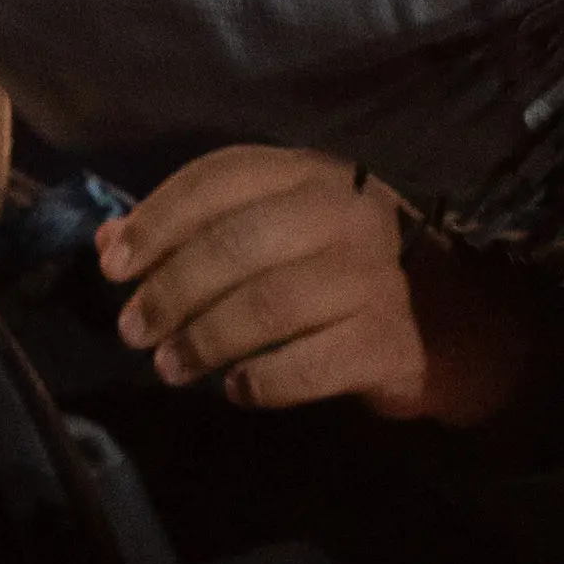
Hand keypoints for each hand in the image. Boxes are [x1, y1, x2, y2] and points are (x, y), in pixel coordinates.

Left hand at [99, 147, 541, 424]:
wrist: (455, 325)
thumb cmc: (344, 274)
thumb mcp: (277, 235)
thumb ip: (196, 232)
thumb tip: (108, 245)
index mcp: (316, 173)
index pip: (222, 177)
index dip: (157, 219)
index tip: (114, 267)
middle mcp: (350, 214)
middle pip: (237, 244)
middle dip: (171, 290)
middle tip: (133, 330)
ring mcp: (376, 278)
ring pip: (266, 305)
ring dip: (204, 340)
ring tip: (171, 367)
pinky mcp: (389, 342)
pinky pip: (305, 365)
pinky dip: (260, 381)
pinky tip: (238, 389)